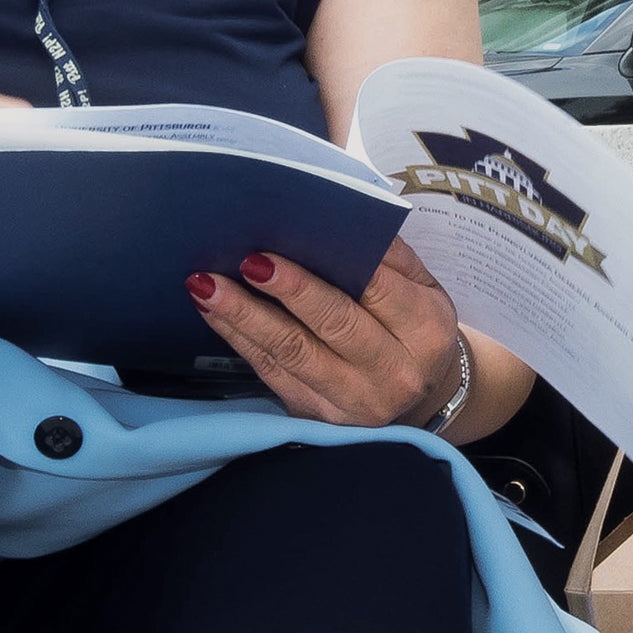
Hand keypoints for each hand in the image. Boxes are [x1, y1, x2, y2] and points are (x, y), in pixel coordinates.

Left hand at [188, 239, 463, 429]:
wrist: (423, 394)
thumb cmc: (413, 326)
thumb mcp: (423, 288)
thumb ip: (390, 256)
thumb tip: (340, 217)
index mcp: (425, 329)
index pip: (377, 290)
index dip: (335, 268)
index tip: (295, 243)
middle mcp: (393, 372)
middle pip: (333, 324)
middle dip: (287, 290)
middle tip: (247, 260)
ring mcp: (353, 400)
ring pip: (292, 352)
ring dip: (245, 316)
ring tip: (208, 284)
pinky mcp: (317, 415)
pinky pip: (271, 372)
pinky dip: (239, 339)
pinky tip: (214, 312)